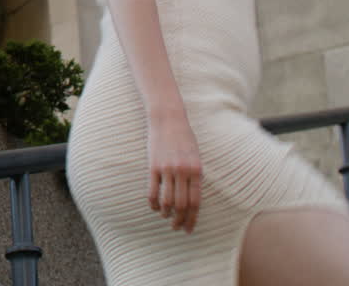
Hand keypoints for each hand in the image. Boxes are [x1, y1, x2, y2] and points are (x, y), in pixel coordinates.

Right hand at [147, 110, 202, 232]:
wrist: (168, 120)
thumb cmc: (184, 138)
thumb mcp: (196, 157)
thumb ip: (195, 176)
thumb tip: (193, 198)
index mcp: (196, 171)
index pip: (195, 202)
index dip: (192, 218)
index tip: (189, 228)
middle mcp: (183, 172)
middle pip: (182, 204)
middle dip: (180, 220)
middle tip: (177, 227)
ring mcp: (167, 169)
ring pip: (167, 200)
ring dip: (166, 213)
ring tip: (166, 217)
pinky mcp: (153, 166)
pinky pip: (152, 191)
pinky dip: (153, 203)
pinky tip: (155, 207)